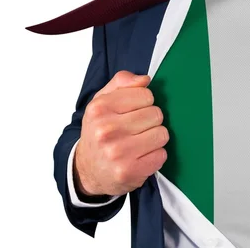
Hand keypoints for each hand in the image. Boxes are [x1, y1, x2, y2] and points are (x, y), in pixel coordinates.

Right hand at [74, 71, 168, 196]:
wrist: (87, 169)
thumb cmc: (99, 131)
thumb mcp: (102, 101)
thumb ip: (122, 83)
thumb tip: (145, 80)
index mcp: (100, 108)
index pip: (146, 95)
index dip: (144, 103)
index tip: (133, 112)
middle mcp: (106, 130)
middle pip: (156, 114)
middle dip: (150, 121)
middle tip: (136, 130)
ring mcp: (118, 152)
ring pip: (162, 134)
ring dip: (155, 138)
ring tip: (139, 143)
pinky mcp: (129, 171)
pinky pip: (162, 155)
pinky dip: (155, 156)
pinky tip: (140, 157)